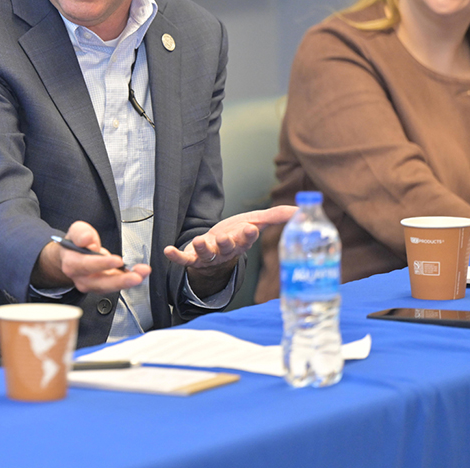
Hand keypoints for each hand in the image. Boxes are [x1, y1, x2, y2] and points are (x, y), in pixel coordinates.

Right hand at [34, 220, 150, 293]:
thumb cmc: (75, 243)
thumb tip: (86, 240)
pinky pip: (116, 285)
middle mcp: (81, 278)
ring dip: (128, 281)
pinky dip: (129, 279)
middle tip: (136, 276)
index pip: (87, 265)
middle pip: (100, 283)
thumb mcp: (76, 231)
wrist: (72, 256)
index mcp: (72, 263)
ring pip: (110, 287)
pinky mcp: (103, 286)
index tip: (118, 260)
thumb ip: (80, 233)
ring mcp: (92, 284)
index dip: (102, 264)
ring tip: (142, 273)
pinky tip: (140, 274)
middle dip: (120, 280)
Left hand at [164, 205, 295, 270]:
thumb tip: (302, 210)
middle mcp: (226, 251)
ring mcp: (209, 256)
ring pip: (207, 254)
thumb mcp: (256, 222)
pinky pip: (184, 259)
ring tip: (200, 240)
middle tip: (226, 237)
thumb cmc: (236, 233)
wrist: (216, 246)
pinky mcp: (192, 258)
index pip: (247, 239)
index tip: (250, 228)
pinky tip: (167, 250)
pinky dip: (176, 256)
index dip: (248, 235)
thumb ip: (277, 216)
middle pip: (228, 248)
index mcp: (242, 243)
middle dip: (228, 243)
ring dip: (203, 248)